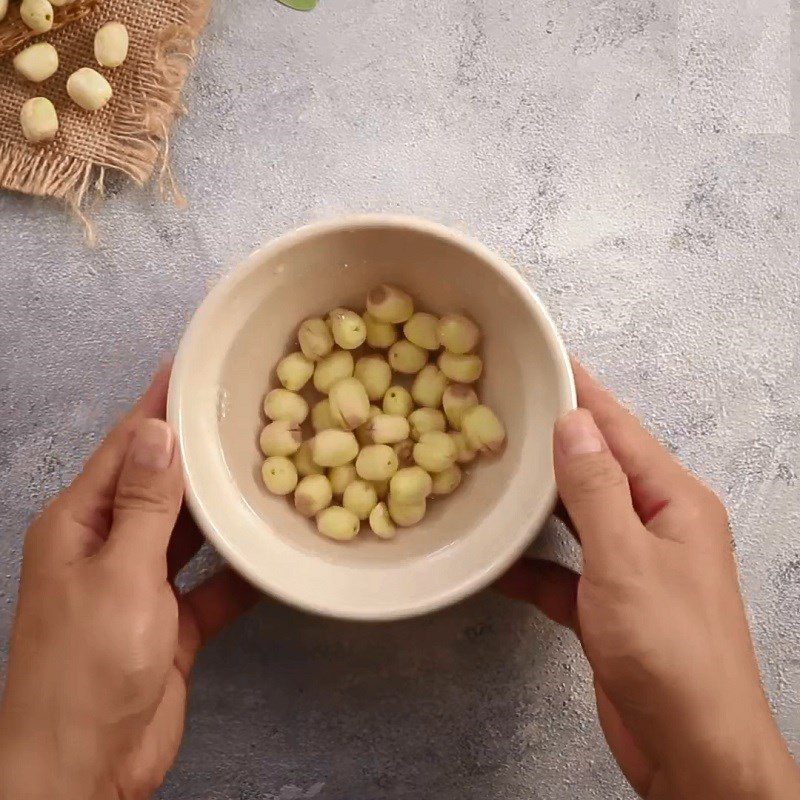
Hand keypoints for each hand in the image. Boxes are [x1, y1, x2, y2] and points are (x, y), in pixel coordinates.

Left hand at [0, 364, 258, 799]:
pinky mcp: (171, 623)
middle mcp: (109, 547)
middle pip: (160, 485)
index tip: (190, 369)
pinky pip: (213, 585)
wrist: (84, 771)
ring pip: (189, 532)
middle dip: (199, 453)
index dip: (157, 407)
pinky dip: (240, 573)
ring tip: (268, 470)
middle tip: (246, 414)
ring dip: (222, 509)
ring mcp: (141, 586)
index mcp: (80, 525)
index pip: (125, 449)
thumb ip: (144, 504)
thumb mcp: (118, 575)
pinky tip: (273, 553)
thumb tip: (155, 431)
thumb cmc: (86, 670)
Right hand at [499, 360, 798, 798]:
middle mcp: (656, 526)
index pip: (619, 429)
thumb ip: (596, 489)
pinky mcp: (608, 606)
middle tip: (504, 408)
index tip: (546, 357)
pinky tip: (497, 561)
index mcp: (674, 502)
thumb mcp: (626, 558)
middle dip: (555, 438)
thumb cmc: (670, 651)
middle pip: (597, 468)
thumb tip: (576, 421)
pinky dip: (532, 565)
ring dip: (540, 498)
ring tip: (495, 466)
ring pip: (578, 517)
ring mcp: (632, 566)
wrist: (691, 749)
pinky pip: (564, 571)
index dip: (582, 391)